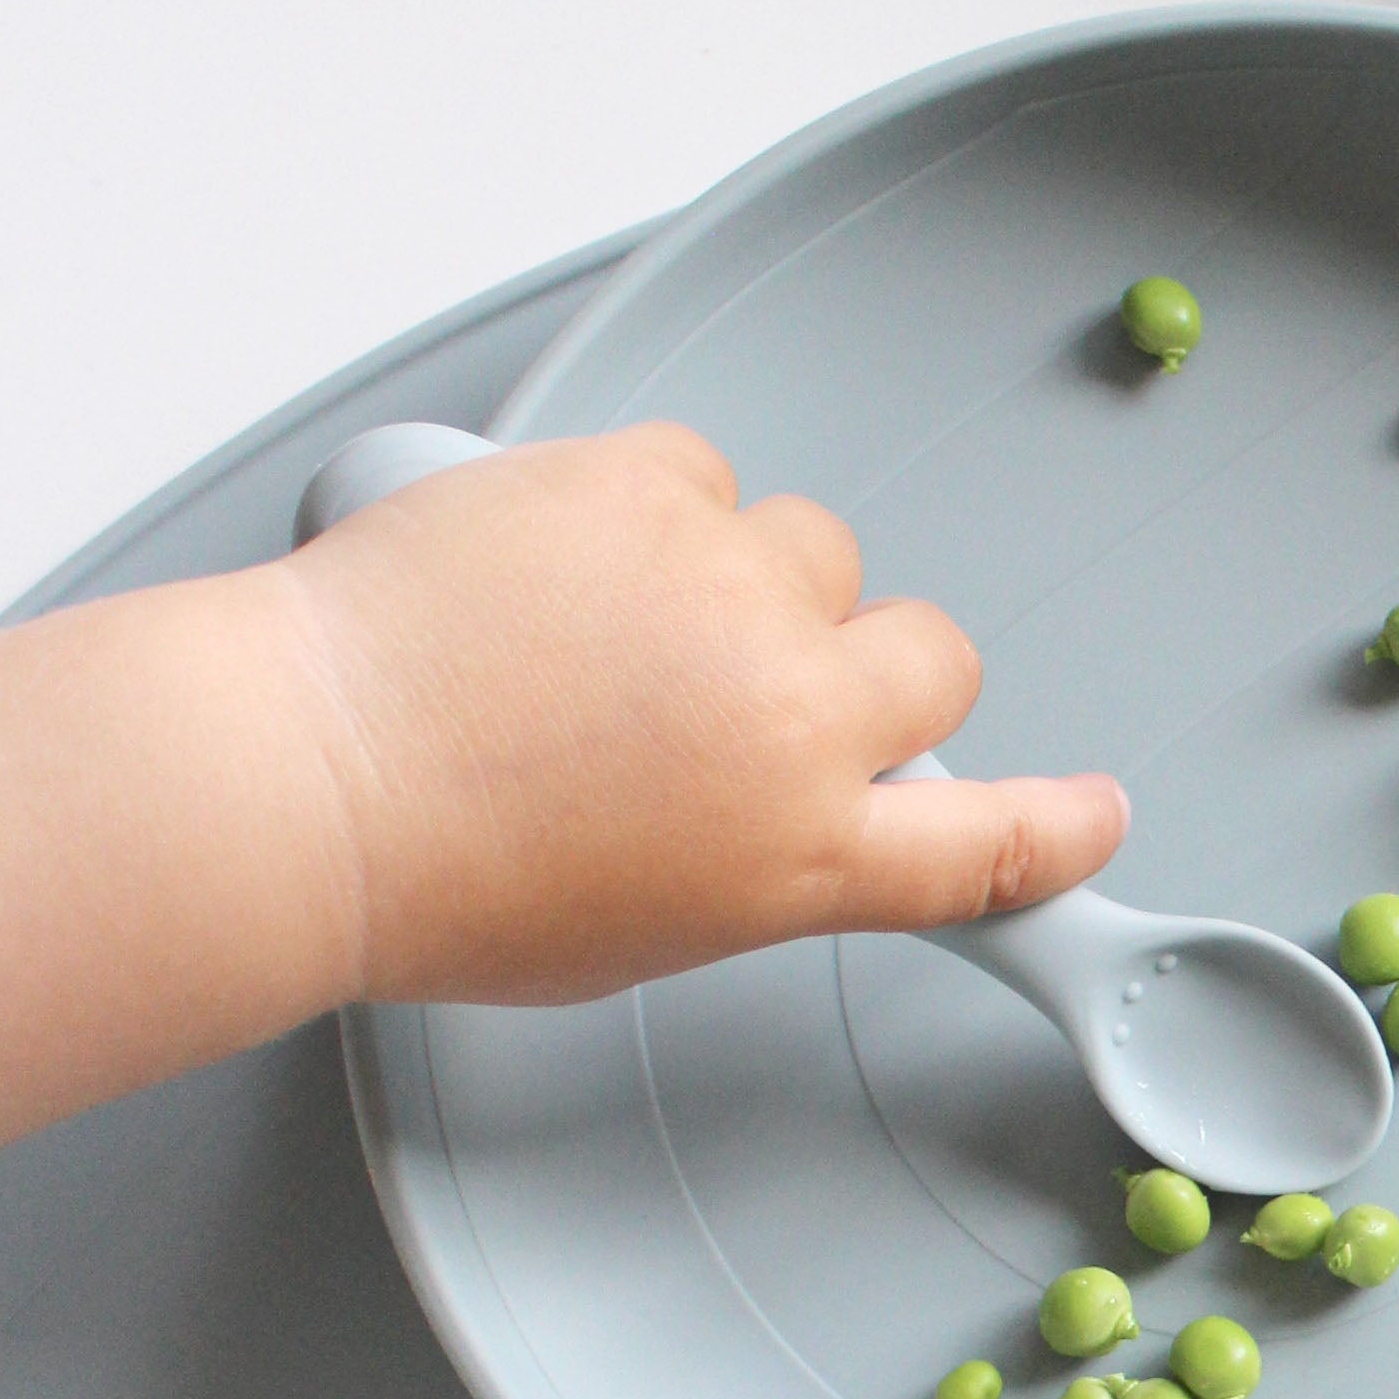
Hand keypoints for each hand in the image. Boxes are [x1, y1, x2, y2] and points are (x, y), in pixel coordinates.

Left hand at [0, 421, 1125, 1189]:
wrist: (305, 775)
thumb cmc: (444, 877)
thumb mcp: (648, 924)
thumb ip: (761, 856)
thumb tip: (784, 795)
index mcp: (806, 855)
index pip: (992, 842)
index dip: (1056, 823)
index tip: (1092, 810)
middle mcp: (798, 718)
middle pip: (933, 659)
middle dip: (867, 671)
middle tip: (758, 688)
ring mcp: (729, 590)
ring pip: (813, 550)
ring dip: (748, 579)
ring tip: (618, 624)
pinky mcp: (645, 485)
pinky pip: (700, 473)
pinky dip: (650, 507)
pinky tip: (567, 562)